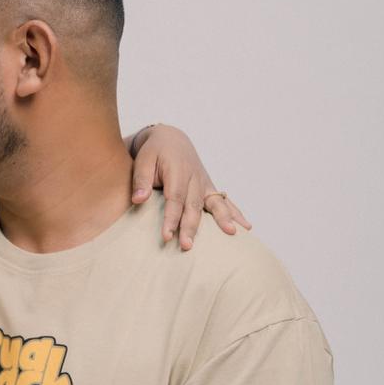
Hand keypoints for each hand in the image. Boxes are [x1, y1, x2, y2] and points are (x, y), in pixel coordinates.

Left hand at [130, 125, 250, 249]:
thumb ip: (141, 180)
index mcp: (177, 171)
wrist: (171, 139)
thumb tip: (138, 199)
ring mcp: (205, 183)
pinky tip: (245, 226)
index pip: (174, 198)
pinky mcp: (210, 188)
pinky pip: (224, 201)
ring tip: (230, 233)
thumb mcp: (143, 161)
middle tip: (187, 245)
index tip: (166, 236)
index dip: (171, 218)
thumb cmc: (154, 152)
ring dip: (222, 219)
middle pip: (194, 205)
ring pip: (214, 203)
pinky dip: (235, 213)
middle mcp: (194, 178)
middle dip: (191, 227)